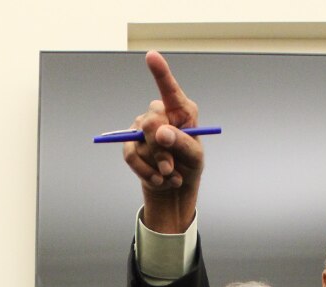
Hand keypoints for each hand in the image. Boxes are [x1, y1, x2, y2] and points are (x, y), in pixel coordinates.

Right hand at [122, 51, 202, 233]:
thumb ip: (181, 142)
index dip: (160, 72)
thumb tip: (161, 132)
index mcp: (181, 110)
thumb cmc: (189, 167)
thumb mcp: (194, 157)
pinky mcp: (131, 146)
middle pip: (152, 120)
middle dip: (162, 148)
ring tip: (170, 176)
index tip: (151, 56)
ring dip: (156, 164)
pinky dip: (145, 172)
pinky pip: (130, 155)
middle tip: (171, 167)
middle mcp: (160, 115)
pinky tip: (158, 180)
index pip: (169, 88)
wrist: (174, 192)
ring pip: (141, 141)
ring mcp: (142, 129)